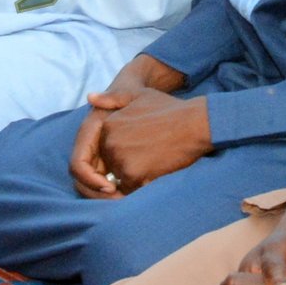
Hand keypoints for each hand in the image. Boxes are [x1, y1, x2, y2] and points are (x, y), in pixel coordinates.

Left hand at [70, 84, 212, 198]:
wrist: (195, 123)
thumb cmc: (170, 110)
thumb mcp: (139, 96)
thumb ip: (112, 98)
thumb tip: (89, 97)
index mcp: (108, 124)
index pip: (106, 148)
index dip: (123, 151)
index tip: (141, 146)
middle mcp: (110, 141)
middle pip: (112, 165)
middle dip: (128, 165)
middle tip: (152, 152)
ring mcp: (120, 158)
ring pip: (121, 178)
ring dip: (135, 176)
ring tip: (156, 159)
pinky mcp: (133, 173)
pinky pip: (131, 188)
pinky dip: (143, 184)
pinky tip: (158, 169)